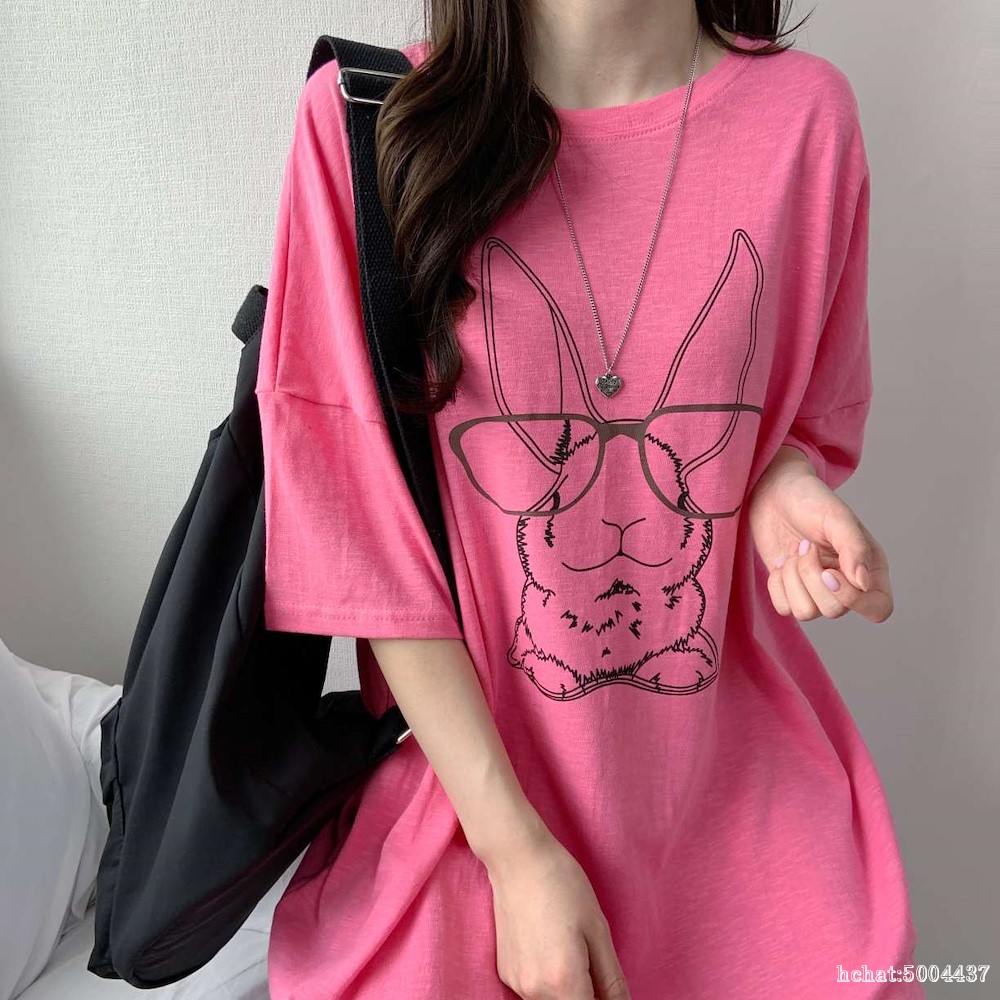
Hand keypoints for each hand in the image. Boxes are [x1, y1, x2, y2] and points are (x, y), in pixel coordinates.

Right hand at [485, 830, 629, 999]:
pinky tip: (549, 946)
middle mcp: (535, 991)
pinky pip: (534, 991)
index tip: (605, 981)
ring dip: (567, 990)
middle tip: (591, 959)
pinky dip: (548, 981)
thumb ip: (612, 980)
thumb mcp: (598, 929)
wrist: (517, 858)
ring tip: (570, 946)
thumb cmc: (562, 885)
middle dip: (587, 995)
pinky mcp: (505, 972)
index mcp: (564, 982)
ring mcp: (516, 984)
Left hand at [746, 448, 892, 622]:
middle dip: (811, 577)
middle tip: (806, 546)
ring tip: (795, 551)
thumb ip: (854, 548)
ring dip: (793, 579)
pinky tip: (782, 561)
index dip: (855, 601)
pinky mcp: (790, 590)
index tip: (829, 572)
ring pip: (806, 613)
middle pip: (835, 611)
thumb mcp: (836, 517)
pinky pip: (783, 608)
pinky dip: (777, 584)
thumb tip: (864, 584)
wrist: (773, 493)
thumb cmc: (811, 499)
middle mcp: (846, 583)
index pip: (878, 609)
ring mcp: (816, 589)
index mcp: (870, 567)